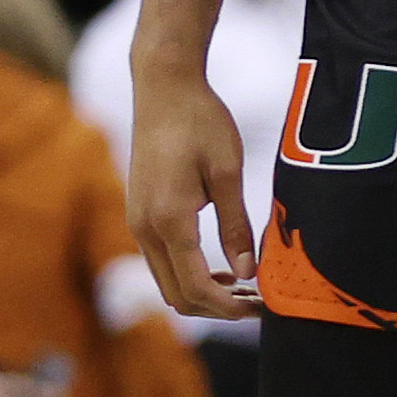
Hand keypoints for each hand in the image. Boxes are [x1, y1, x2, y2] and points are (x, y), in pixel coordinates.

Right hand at [128, 67, 259, 321]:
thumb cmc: (201, 122)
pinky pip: (160, 261)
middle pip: (175, 295)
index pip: (195, 286)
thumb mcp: (228, 172)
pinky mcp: (139, 214)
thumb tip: (246, 273)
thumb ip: (236, 225)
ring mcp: (136, 223)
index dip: (228, 307)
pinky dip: (188, 274)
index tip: (260, 308)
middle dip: (216, 307)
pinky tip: (219, 265)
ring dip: (201, 293)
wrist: (164, 88)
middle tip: (257, 301)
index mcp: (168, 221)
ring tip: (243, 286)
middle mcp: (144, 229)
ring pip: (166, 281)